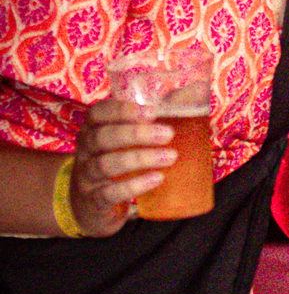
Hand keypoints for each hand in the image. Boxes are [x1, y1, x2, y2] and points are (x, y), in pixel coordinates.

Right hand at [68, 98, 178, 234]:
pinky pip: (109, 193)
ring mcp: (87, 176)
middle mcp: (86, 149)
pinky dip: (134, 186)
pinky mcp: (94, 201)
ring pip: (106, 164)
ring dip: (140, 158)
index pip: (98, 112)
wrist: (92, 205)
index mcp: (94, 128)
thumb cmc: (119, 158)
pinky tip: (156, 179)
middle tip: (168, 134)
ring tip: (170, 157)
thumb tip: (198, 88)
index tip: (152, 112)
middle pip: (103, 137)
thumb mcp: (132, 135)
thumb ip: (160, 113)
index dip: (122, 110)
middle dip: (136, 133)